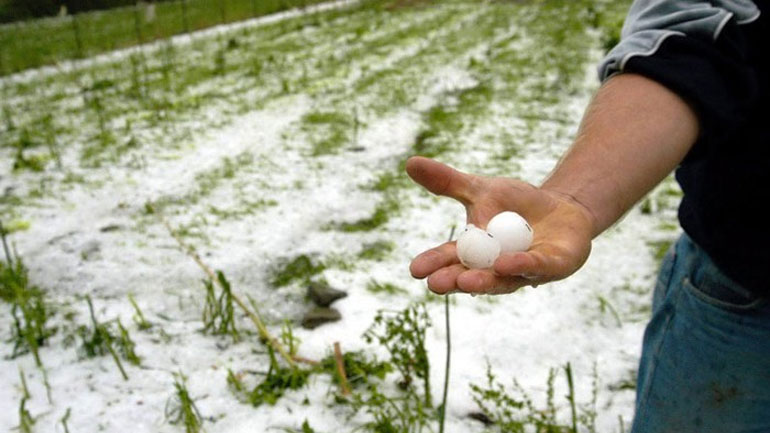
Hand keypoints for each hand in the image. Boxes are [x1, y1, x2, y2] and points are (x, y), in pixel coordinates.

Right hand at [406, 156, 594, 294]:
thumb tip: (409, 163)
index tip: (414, 270)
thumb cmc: (516, 205)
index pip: (450, 260)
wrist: (562, 208)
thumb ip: (447, 182)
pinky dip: (520, 265)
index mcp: (475, 253)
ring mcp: (523, 271)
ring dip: (483, 281)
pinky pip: (535, 267)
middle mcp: (495, 269)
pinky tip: (505, 263)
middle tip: (435, 285)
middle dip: (454, 281)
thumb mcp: (481, 189)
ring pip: (502, 280)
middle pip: (471, 277)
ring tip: (464, 282)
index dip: (433, 265)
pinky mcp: (552, 266)